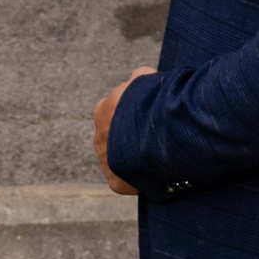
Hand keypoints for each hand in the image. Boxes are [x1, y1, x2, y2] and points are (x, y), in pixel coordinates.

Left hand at [94, 69, 154, 194]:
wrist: (152, 130)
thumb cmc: (150, 101)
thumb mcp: (146, 79)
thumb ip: (141, 78)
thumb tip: (142, 75)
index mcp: (103, 110)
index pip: (117, 114)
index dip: (135, 116)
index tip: (151, 118)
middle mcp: (99, 137)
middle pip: (117, 140)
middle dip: (133, 140)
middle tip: (156, 140)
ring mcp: (105, 161)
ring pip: (122, 162)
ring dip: (136, 161)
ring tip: (159, 158)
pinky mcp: (115, 182)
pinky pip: (128, 182)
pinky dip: (141, 180)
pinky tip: (158, 174)